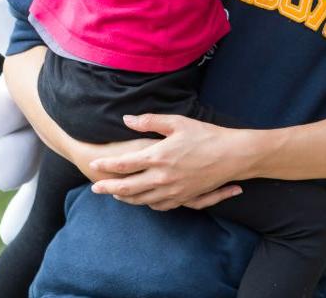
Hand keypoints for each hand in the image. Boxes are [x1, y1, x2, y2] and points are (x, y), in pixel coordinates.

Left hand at [87, 113, 248, 210]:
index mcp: (157, 157)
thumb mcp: (176, 122)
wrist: (232, 156)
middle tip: (95, 188)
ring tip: (115, 194)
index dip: (106, 166)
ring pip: (141, 200)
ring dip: (125, 198)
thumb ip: (149, 122)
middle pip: (127, 187)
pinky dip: (146, 204)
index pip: (123, 164)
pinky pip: (159, 206)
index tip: (93, 165)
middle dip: (108, 188)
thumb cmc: (205, 135)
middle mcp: (161, 178)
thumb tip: (126, 119)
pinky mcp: (183, 199)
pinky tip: (142, 200)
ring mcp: (172, 191)